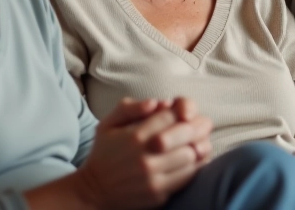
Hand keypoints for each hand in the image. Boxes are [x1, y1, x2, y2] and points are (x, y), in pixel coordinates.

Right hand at [73, 97, 212, 209]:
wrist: (93, 191)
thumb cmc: (104, 152)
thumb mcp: (108, 123)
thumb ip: (131, 107)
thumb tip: (159, 102)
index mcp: (135, 136)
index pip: (172, 115)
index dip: (184, 110)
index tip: (186, 113)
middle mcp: (146, 157)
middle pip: (187, 134)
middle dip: (197, 126)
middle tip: (201, 125)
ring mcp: (154, 178)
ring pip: (192, 156)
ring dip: (199, 146)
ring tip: (198, 141)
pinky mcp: (159, 193)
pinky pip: (188, 177)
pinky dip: (196, 165)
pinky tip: (193, 159)